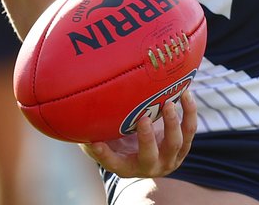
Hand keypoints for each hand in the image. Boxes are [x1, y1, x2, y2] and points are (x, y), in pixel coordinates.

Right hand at [81, 91, 196, 177]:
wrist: (152, 152)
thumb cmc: (122, 140)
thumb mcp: (107, 137)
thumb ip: (92, 129)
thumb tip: (68, 111)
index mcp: (126, 167)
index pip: (112, 163)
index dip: (104, 155)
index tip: (94, 143)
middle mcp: (149, 166)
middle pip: (149, 156)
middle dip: (146, 138)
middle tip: (142, 119)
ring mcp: (169, 158)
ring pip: (176, 143)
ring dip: (172, 123)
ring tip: (168, 102)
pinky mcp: (184, 146)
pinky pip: (189, 129)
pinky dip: (189, 111)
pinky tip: (185, 92)